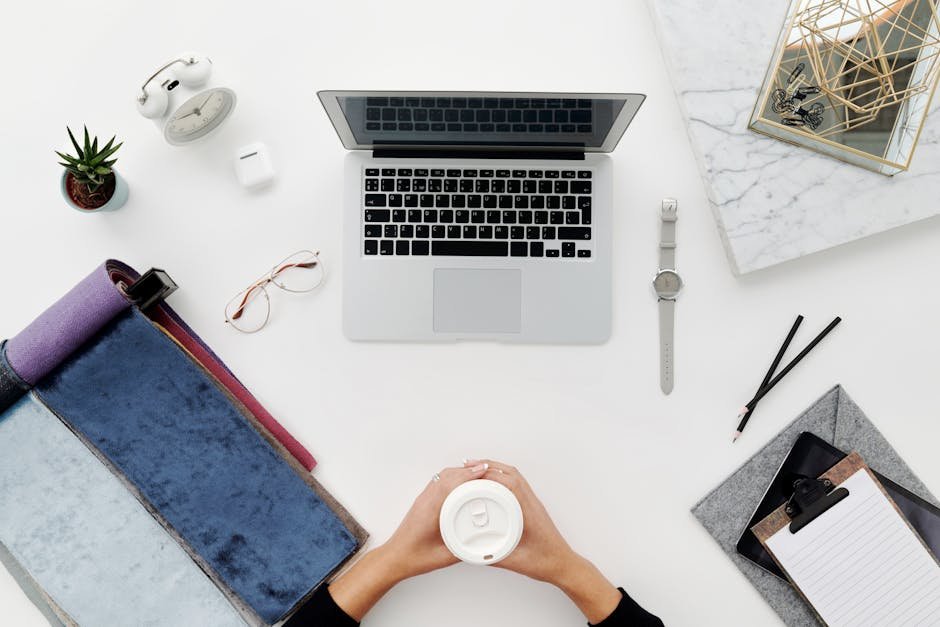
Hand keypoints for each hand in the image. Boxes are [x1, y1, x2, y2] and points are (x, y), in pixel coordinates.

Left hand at [328, 462, 489, 620]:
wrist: (395, 558)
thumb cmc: (414, 557)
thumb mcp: (445, 557)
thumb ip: (465, 551)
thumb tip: (484, 545)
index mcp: (430, 510)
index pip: (450, 484)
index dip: (468, 475)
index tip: (483, 471)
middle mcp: (425, 500)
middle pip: (448, 475)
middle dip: (468, 470)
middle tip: (486, 471)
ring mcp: (423, 499)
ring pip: (443, 476)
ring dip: (460, 472)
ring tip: (478, 474)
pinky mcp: (424, 501)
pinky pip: (439, 482)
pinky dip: (453, 477)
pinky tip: (462, 482)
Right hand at [467, 459, 622, 623]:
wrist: (562, 565)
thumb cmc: (545, 562)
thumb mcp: (514, 562)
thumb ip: (492, 557)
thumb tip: (470, 551)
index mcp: (529, 512)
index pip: (510, 484)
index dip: (489, 475)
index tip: (472, 474)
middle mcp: (532, 503)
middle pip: (511, 474)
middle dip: (488, 465)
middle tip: (469, 464)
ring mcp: (533, 503)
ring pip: (515, 476)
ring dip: (496, 469)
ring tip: (477, 469)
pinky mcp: (531, 506)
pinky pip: (517, 484)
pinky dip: (502, 477)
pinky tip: (491, 483)